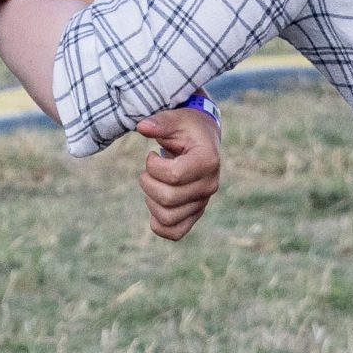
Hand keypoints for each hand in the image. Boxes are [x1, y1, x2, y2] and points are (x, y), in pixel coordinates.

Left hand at [136, 106, 219, 241]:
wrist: (201, 140)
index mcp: (208, 161)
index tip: (151, 155)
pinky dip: (159, 224)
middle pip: (168, 199)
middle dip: (148, 182)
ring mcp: (203, 202)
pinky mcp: (195, 213)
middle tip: (148, 170)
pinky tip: (154, 205)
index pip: (174, 176)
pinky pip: (175, 232)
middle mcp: (209, 185)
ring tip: (153, 184)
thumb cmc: (187, 128)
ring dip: (150, 201)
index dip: (153, 167)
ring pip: (168, 218)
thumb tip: (142, 127)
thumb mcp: (175, 119)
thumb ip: (160, 122)